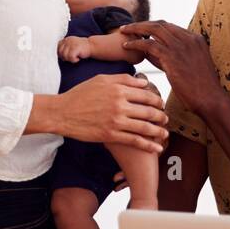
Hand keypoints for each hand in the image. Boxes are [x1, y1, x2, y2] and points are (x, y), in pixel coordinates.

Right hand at [27, 74, 167, 152]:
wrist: (62, 112)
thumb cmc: (80, 94)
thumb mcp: (101, 79)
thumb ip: (123, 79)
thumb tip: (143, 82)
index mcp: (119, 89)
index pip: (147, 95)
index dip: (158, 101)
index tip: (161, 105)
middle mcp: (120, 104)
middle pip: (150, 111)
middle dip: (161, 117)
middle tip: (166, 119)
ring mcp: (116, 121)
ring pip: (145, 127)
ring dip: (159, 132)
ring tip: (165, 134)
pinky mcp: (111, 135)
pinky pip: (135, 141)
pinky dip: (149, 145)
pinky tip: (157, 148)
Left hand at [58, 35, 91, 61]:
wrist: (92, 46)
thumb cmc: (81, 48)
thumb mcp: (71, 45)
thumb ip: (64, 48)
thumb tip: (57, 55)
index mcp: (65, 39)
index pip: (57, 48)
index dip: (61, 54)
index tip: (67, 55)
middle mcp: (68, 40)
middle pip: (60, 52)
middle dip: (65, 57)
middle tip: (72, 57)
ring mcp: (72, 43)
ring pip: (64, 55)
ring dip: (70, 59)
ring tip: (75, 57)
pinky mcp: (76, 47)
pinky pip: (70, 57)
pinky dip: (74, 60)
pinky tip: (78, 59)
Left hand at [120, 21, 222, 116]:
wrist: (210, 99)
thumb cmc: (200, 89)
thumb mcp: (189, 67)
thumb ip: (171, 57)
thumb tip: (150, 52)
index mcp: (196, 39)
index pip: (170, 26)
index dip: (153, 26)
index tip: (140, 30)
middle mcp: (189, 39)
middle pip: (161, 24)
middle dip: (142, 24)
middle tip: (127, 27)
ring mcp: (181, 46)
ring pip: (153, 29)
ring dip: (136, 28)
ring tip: (123, 32)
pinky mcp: (172, 57)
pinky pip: (149, 44)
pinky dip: (136, 43)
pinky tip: (126, 45)